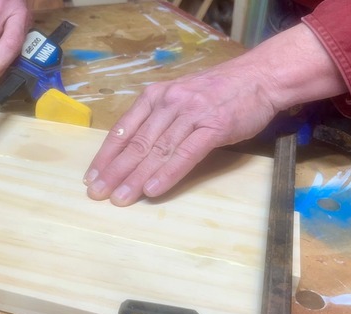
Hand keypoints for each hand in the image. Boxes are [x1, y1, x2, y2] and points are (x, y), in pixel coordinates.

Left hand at [83, 23, 347, 205]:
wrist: (260, 77)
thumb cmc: (218, 92)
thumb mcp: (179, 98)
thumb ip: (157, 120)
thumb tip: (133, 151)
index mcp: (155, 96)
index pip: (123, 129)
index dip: (105, 155)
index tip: (91, 177)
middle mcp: (168, 103)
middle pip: (136, 143)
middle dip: (114, 171)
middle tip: (97, 194)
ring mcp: (190, 114)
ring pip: (156, 150)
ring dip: (135, 177)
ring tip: (119, 199)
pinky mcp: (213, 127)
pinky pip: (185, 154)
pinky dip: (167, 173)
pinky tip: (152, 190)